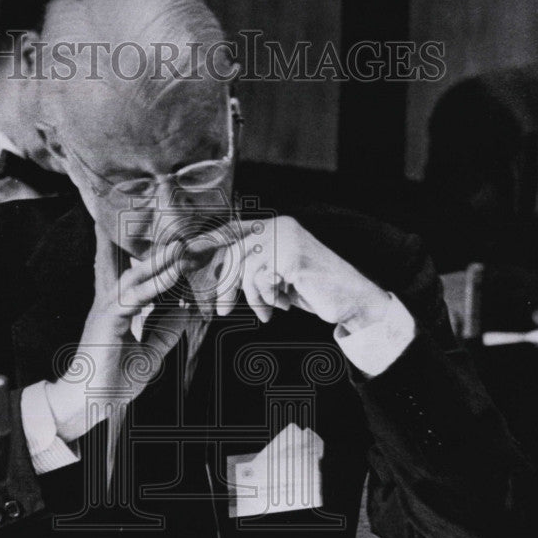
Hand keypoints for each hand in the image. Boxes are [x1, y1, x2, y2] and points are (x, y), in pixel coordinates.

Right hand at [42, 222, 197, 440]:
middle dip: (147, 245)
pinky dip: (157, 283)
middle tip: (170, 226)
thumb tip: (186, 311)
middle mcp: (110, 303)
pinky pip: (136, 296)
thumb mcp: (150, 353)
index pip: (130, 273)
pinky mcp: (108, 320)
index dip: (147, 255)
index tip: (168, 238)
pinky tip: (174, 272)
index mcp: (116, 309)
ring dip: (158, 258)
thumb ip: (166, 331)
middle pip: (126, 264)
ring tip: (180, 244)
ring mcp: (107, 310)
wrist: (90, 402)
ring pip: (133, 274)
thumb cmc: (112, 379)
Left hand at [189, 215, 390, 331]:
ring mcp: (287, 239)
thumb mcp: (276, 277)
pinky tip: (279, 307)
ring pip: (245, 268)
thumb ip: (251, 270)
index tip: (187, 258)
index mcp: (275, 226)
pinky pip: (261, 279)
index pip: (232, 229)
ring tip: (264, 312)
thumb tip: (214, 276)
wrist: (351, 300)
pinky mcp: (293, 256)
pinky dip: (266, 299)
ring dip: (249, 298)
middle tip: (219, 309)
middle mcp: (280, 226)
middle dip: (222, 284)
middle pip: (233, 251)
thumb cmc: (313, 291)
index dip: (209, 243)